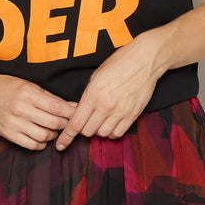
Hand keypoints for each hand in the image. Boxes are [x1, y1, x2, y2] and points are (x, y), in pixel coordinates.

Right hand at [0, 66, 76, 150]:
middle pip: (53, 123)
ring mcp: (13, 123)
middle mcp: (20, 109)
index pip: (56, 107)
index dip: (71, 112)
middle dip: (65, 124)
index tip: (78, 113)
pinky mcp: (8, 134)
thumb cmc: (6, 86)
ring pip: (44, 136)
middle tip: (68, 122)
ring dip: (53, 134)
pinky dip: (41, 144)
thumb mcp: (28, 85)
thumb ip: (49, 97)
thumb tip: (70, 106)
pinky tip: (42, 137)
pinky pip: (31, 145)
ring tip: (54, 129)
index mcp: (27, 93)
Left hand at [55, 31, 162, 149]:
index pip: (76, 123)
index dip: (66, 136)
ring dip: (99, 130)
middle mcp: (105, 106)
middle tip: (86, 121)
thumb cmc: (119, 63)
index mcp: (93, 94)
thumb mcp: (96, 75)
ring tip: (101, 120)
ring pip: (103, 134)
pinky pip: (118, 133)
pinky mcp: (133, 115)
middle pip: (88, 132)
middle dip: (84, 129)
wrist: (144, 60)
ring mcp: (120, 111)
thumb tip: (81, 111)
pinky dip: (112, 132)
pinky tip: (111, 123)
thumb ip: (88, 95)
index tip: (60, 145)